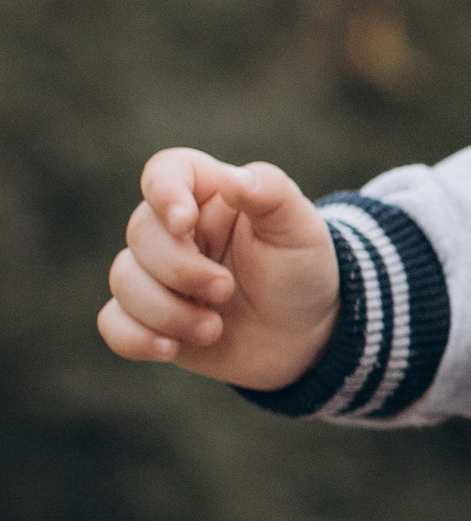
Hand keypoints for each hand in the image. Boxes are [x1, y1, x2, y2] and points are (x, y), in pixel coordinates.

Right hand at [99, 151, 342, 387]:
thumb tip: (233, 179)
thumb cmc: (302, 271)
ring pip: (124, 280)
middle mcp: (174, 231)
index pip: (165, 172)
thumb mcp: (300, 228)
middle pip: (140, 233)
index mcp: (208, 195)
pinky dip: (135, 338)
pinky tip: (170, 348)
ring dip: (167, 311)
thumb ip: (271, 192)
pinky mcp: (150, 318)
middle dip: (181, 269)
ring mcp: (158, 275)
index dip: (163, 193)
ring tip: (213, 328)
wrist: (307, 336)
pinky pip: (113, 323)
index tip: (183, 223)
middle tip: (226, 289)